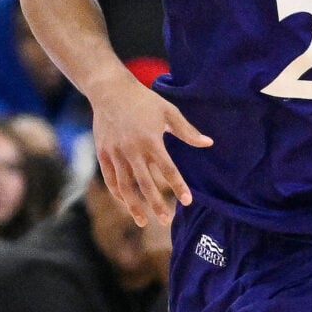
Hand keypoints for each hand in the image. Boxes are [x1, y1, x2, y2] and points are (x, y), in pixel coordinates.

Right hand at [89, 76, 210, 227]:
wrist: (110, 90)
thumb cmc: (143, 100)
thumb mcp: (168, 111)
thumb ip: (187, 131)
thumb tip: (208, 143)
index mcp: (151, 140)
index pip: (168, 169)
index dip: (179, 187)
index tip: (188, 201)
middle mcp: (132, 149)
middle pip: (146, 183)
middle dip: (156, 204)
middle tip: (165, 221)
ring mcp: (115, 153)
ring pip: (125, 186)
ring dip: (134, 205)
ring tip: (143, 222)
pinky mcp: (102, 153)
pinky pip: (110, 179)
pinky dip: (118, 193)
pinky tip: (127, 203)